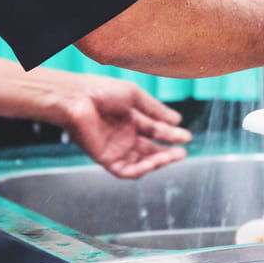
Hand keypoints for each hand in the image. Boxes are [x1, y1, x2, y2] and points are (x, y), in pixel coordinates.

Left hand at [58, 75, 191, 178]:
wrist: (77, 98)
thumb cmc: (101, 91)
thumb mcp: (135, 96)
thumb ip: (156, 110)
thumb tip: (178, 120)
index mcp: (131, 120)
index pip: (155, 131)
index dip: (171, 135)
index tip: (186, 137)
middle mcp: (124, 136)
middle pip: (150, 150)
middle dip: (168, 152)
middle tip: (182, 152)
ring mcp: (116, 149)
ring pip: (141, 162)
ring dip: (158, 162)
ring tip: (173, 156)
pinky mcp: (106, 159)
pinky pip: (126, 171)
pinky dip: (141, 170)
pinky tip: (154, 163)